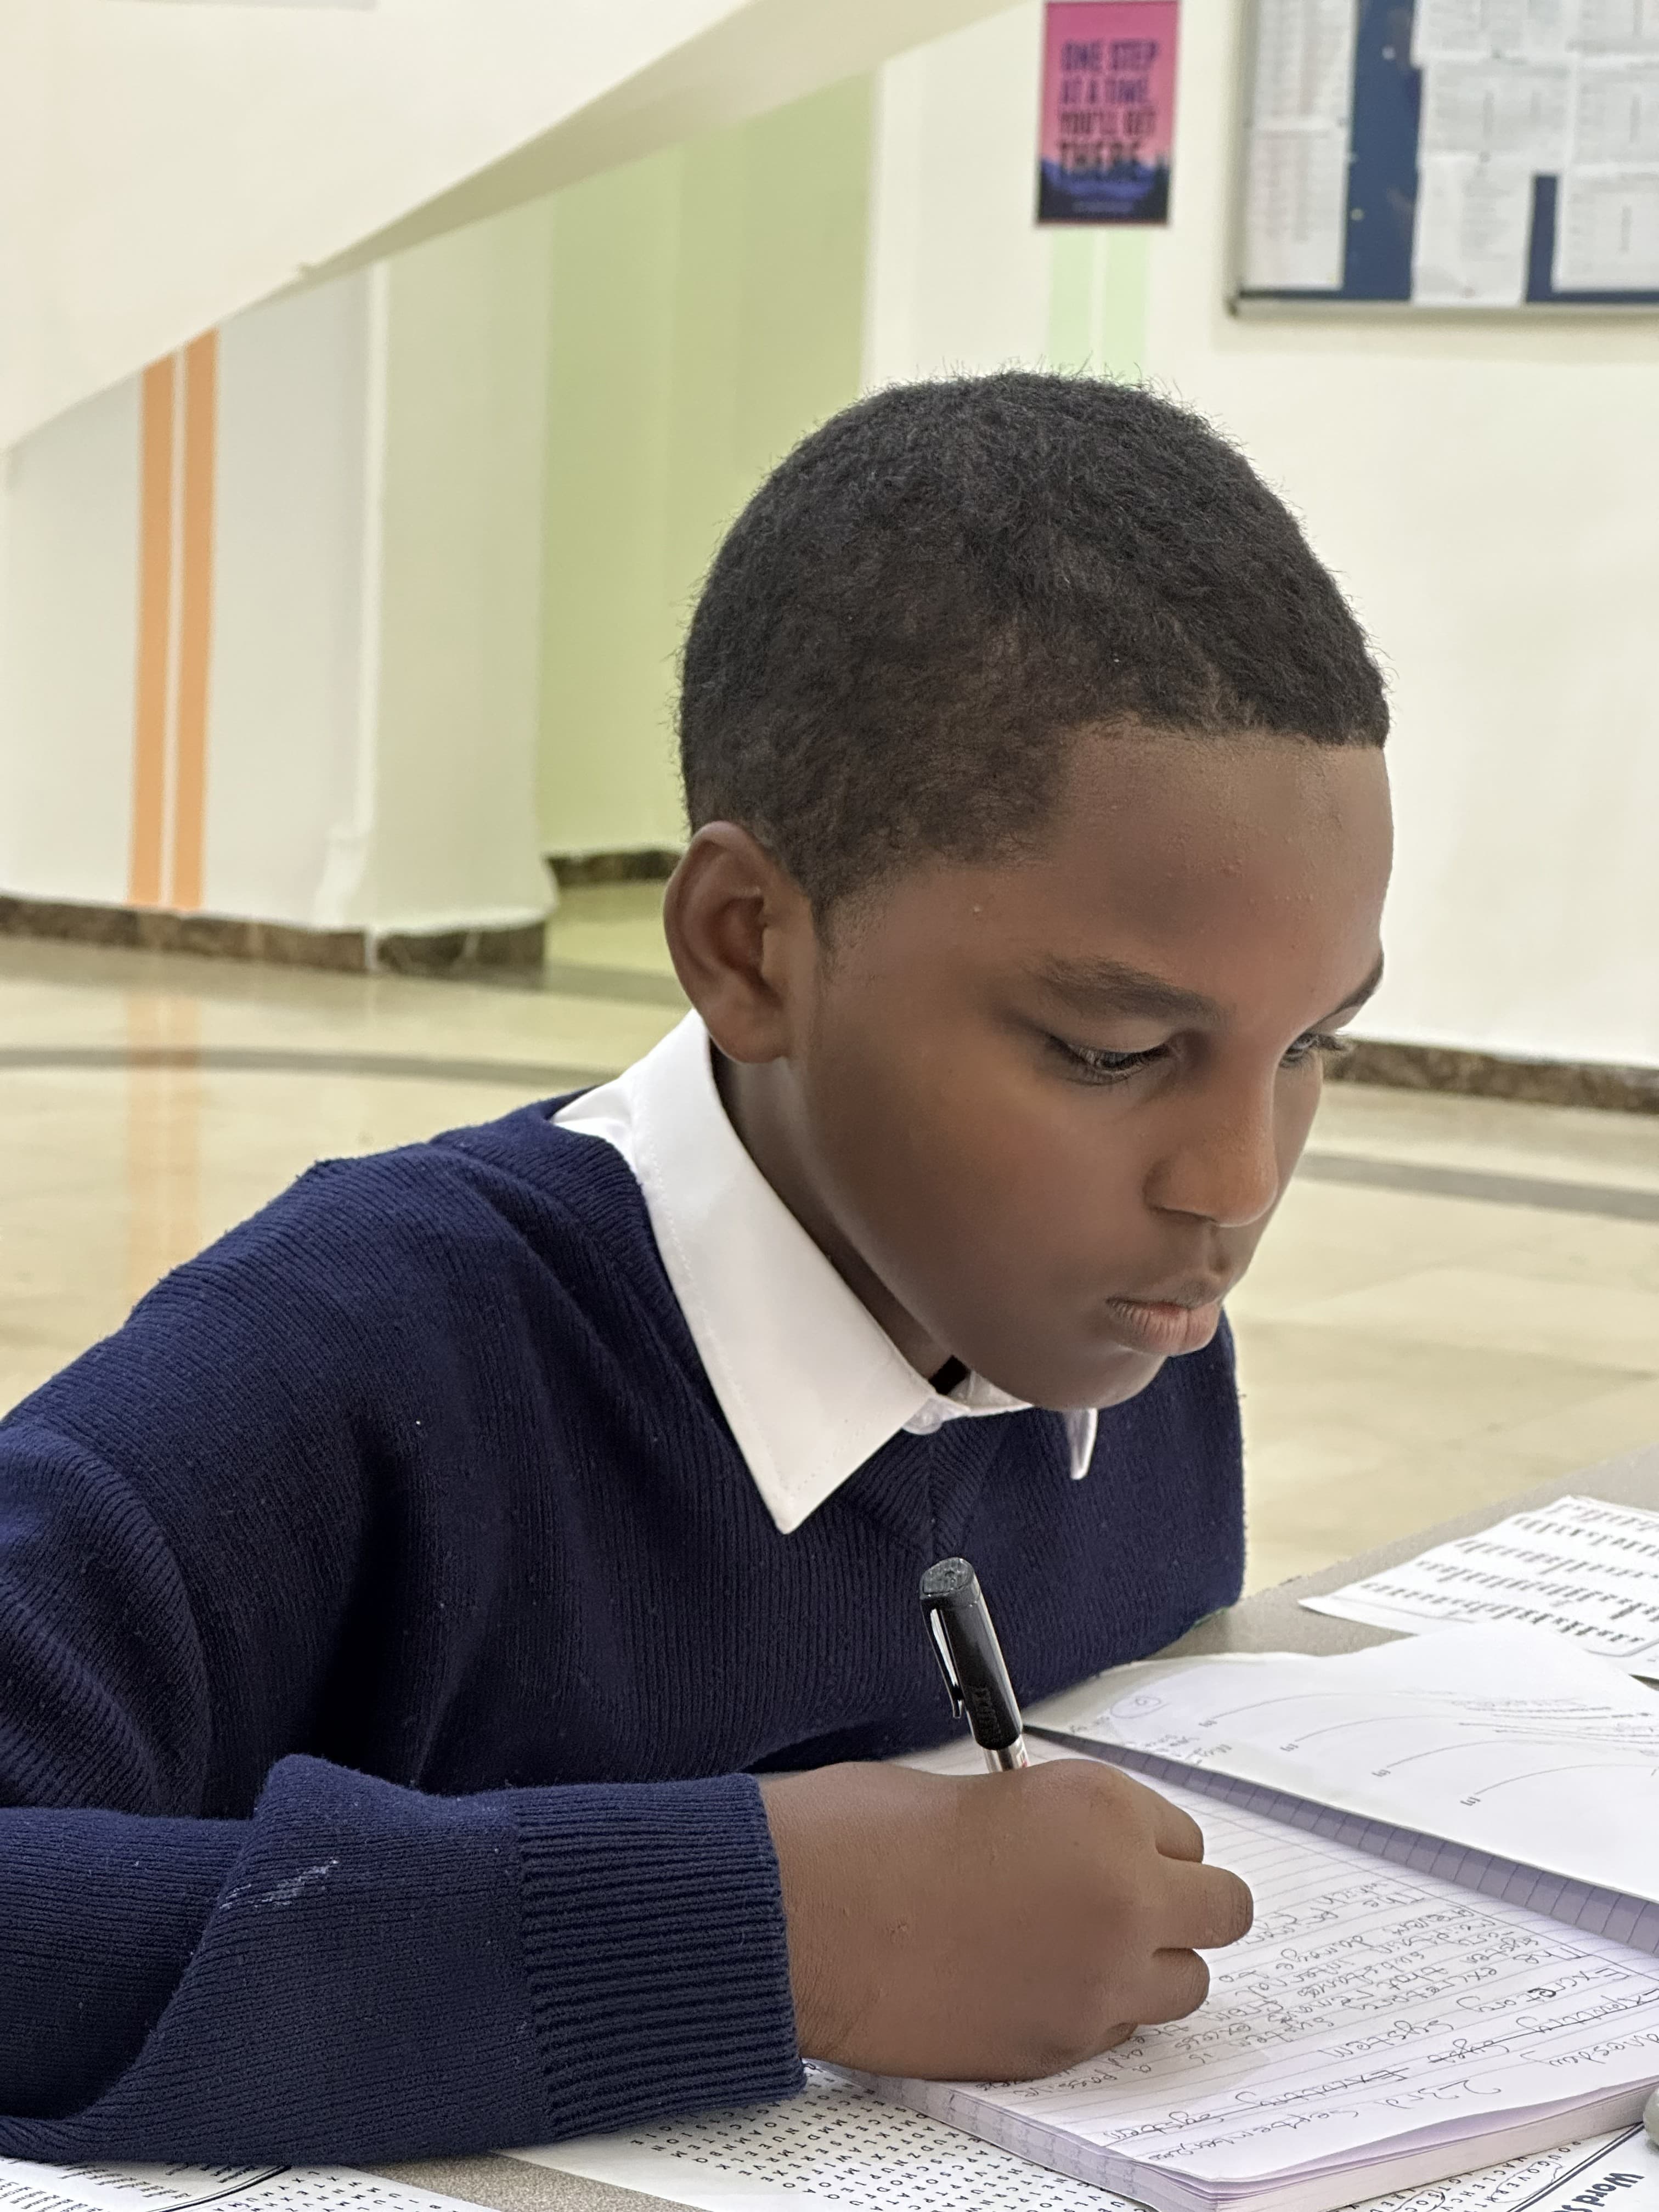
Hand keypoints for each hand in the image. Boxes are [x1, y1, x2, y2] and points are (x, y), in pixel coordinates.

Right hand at [758, 1756, 1252, 2080]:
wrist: (803, 1915)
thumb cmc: (866, 1838)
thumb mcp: (985, 1794)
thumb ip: (1058, 1825)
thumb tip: (1083, 1854)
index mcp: (1103, 1810)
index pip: (1184, 1835)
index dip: (1143, 1844)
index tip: (1116, 1850)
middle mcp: (1121, 1895)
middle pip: (1222, 1912)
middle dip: (1180, 1906)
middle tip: (1123, 1903)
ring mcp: (1097, 1982)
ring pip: (1182, 1985)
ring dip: (1143, 1966)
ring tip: (1072, 1948)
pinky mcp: (1059, 2048)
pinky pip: (1116, 2032)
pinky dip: (1088, 2011)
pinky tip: (1025, 1983)